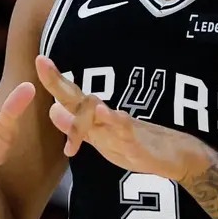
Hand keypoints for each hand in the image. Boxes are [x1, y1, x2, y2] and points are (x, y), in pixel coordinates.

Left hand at [35, 55, 201, 179]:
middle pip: (79, 98)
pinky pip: (124, 129)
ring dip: (78, 107)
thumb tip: (52, 109)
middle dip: (58, 82)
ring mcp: (122, 128)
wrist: (179, 158)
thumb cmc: (138, 147)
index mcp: (97, 119)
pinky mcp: (139, 142)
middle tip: (41, 62)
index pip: (71, 97)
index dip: (54, 80)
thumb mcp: (103, 142)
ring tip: (59, 98)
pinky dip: (114, 121)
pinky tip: (103, 113)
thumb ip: (78, 128)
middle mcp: (107, 118)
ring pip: (98, 115)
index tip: (39, 60)